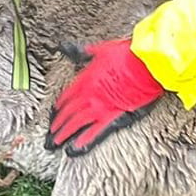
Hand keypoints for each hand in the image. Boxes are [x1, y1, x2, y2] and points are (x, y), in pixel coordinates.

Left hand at [47, 38, 166, 155]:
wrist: (145, 64)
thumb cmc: (127, 55)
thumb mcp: (100, 49)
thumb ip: (82, 52)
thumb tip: (67, 47)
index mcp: (85, 78)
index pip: (67, 95)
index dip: (59, 105)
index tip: (54, 111)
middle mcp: (88, 94)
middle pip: (68, 111)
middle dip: (57, 123)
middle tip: (50, 133)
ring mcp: (99, 106)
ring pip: (76, 122)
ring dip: (64, 133)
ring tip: (55, 143)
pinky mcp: (112, 116)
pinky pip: (94, 131)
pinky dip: (84, 140)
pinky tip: (75, 148)